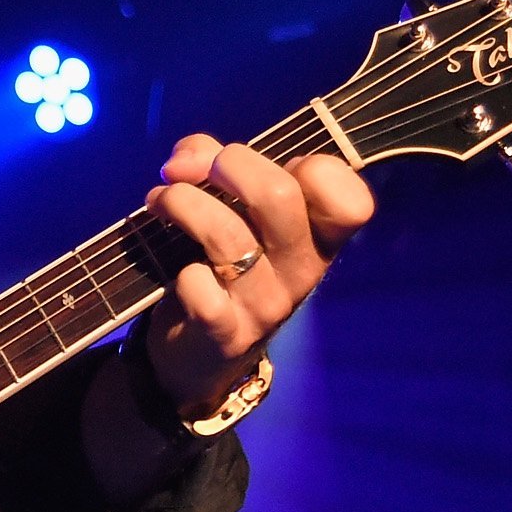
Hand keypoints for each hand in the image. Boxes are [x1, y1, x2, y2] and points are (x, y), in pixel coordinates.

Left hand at [140, 134, 372, 410]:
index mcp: (318, 237)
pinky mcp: (226, 333)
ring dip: (182, 202)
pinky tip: (176, 273)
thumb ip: (214, 164)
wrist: (202, 354)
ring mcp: (266, 304)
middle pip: (279, 196)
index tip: (272, 163)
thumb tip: (188, 157)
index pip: (351, 201)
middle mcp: (301, 270)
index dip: (316, 168)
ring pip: (227, 234)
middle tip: (193, 170)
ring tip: (161, 200)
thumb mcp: (235, 209)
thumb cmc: (223, 263)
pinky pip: (200, 287)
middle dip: (228, 165)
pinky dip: (181, 273)